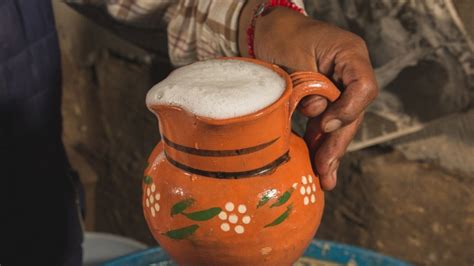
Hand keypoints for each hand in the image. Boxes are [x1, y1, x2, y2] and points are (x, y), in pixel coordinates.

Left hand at [239, 4, 377, 189]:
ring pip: (340, 124)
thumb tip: (320, 120)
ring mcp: (340, 87)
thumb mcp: (293, 60)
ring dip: (330, 151)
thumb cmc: (282, 36)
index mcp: (350, 55)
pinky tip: (318, 166)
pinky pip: (326, 124)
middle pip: (353, 113)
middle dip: (337, 143)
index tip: (325, 124)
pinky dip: (320, 143)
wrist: (270, 30)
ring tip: (325, 178)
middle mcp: (350, 73)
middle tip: (325, 169)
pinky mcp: (325, 99)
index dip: (348, 109)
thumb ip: (309, 90)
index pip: (364, 86)